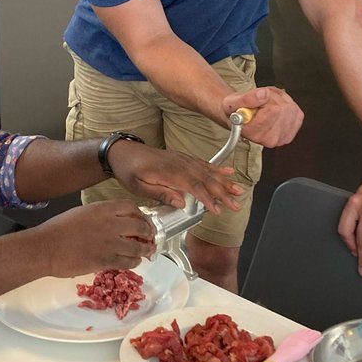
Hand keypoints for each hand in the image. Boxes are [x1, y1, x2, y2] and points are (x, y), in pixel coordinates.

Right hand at [35, 201, 155, 277]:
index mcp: (104, 209)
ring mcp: (111, 243)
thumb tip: (115, 222)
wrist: (47, 247)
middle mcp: (112, 224)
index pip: (132, 208)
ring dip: (145, 249)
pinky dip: (135, 261)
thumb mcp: (82, 212)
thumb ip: (102, 215)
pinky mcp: (108, 260)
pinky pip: (129, 261)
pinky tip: (134, 261)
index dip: (141, 215)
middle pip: (141, 226)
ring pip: (139, 246)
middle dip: (148, 232)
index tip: (143, 221)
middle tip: (150, 237)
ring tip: (147, 251)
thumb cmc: (58, 229)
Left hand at [106, 142, 243, 212]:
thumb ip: (160, 193)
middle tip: (236, 204)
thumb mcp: (137, 186)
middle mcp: (179, 164)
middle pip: (206, 179)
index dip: (207, 199)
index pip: (194, 186)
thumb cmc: (128, 169)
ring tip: (239, 190)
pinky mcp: (183, 159)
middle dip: (223, 192)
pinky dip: (217, 168)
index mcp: (169, 172)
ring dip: (225, 181)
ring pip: (208, 171)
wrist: (123, 152)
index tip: (217, 209)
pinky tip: (228, 172)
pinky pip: (203, 163)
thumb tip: (181, 202)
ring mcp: (183, 160)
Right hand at [222, 86, 303, 147]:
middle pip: (282, 108)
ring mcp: (284, 136)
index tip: (256, 102)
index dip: (264, 100)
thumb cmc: (236, 112)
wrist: (241, 116)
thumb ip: (246, 99)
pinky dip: (286, 103)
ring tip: (265, 104)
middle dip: (271, 99)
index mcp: (255, 134)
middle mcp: (270, 139)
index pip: (273, 110)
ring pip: (290, 107)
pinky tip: (275, 106)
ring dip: (278, 100)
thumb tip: (263, 94)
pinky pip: (296, 109)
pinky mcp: (293, 129)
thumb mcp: (231, 103)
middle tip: (260, 102)